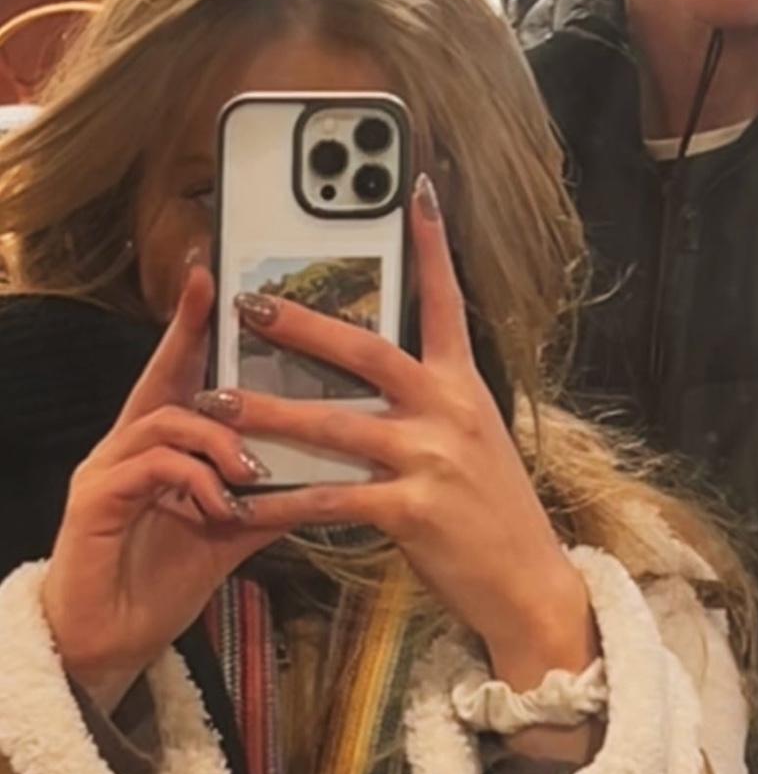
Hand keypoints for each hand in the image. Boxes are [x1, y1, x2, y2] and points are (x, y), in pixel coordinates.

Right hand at [41, 266, 284, 711]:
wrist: (110, 644)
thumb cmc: (167, 577)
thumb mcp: (233, 529)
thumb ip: (272, 494)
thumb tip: (331, 472)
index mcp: (164, 444)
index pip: (181, 373)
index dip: (193, 326)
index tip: (212, 277)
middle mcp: (130, 443)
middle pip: (164, 376)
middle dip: (190, 334)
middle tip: (220, 296)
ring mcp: (107, 469)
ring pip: (167, 420)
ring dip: (219, 439)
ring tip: (253, 467)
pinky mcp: (94, 502)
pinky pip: (152, 470)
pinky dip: (195, 481)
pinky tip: (222, 505)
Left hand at [204, 175, 598, 687]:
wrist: (527, 578)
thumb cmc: (494, 507)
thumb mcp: (474, 438)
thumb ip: (430, 402)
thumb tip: (376, 376)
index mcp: (464, 386)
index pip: (446, 303)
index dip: (431, 247)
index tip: (416, 195)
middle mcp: (448, 410)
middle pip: (368, 351)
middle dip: (304, 325)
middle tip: (250, 303)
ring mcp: (430, 458)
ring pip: (335, 423)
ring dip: (268, 410)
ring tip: (213, 399)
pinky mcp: (411, 510)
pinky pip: (329, 500)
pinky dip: (280, 501)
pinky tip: (240, 500)